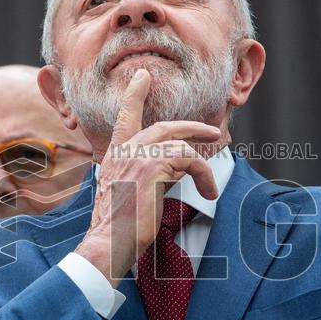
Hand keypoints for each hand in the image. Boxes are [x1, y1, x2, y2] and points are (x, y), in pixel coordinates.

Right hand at [75, 69, 221, 284]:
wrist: (107, 243)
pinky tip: (208, 192)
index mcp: (116, 156)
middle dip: (191, 127)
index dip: (135, 95)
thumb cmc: (118, 228)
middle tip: (212, 133)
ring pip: (180, 145)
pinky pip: (189, 160)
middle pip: (163, 127)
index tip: (143, 76)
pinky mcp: (152, 167)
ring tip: (210, 184)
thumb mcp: (130, 193)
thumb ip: (149, 175)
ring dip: (202, 163)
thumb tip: (175, 170)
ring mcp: (137, 157)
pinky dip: (204, 175)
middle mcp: (124, 151)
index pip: (125, 118)